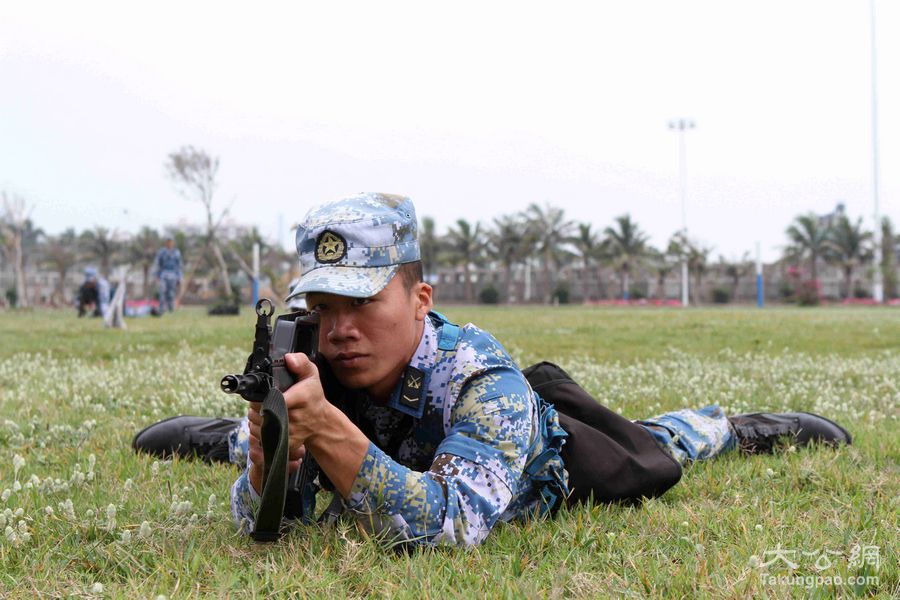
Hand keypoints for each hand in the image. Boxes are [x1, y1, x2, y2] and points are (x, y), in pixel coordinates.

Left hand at [246, 353, 323, 492]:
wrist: (321, 422)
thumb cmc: (313, 396)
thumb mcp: (311, 374)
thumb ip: (300, 362)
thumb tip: (288, 359)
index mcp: (300, 397)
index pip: (273, 399)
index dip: (262, 397)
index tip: (262, 395)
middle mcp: (296, 416)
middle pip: (262, 412)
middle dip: (255, 406)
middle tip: (260, 401)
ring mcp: (291, 431)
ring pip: (259, 426)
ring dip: (255, 419)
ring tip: (262, 411)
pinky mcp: (287, 443)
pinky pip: (263, 438)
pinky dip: (260, 431)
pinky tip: (266, 423)